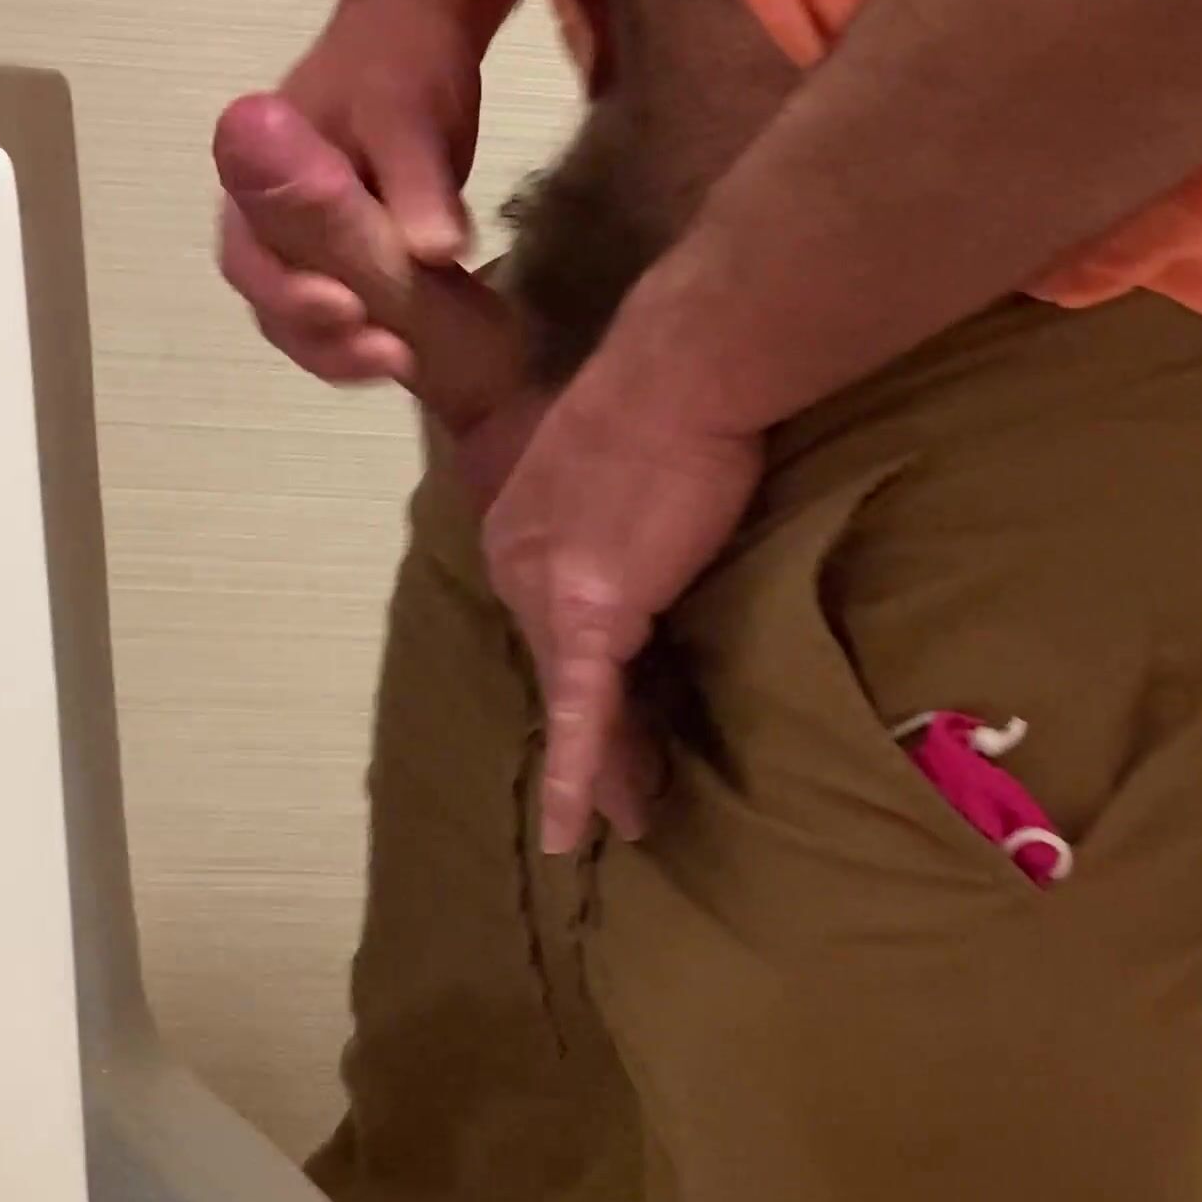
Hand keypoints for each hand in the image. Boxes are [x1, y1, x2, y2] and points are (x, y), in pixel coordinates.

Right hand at [216, 0, 482, 385]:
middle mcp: (266, 225)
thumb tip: (436, 252)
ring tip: (407, 362)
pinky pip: (353, 313)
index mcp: (253, 183)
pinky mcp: (351, 260)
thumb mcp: (407, 115)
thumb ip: (414, 182)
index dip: (288, 295)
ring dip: (349, 353)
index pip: (251, 259)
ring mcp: (306, 246)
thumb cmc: (398, 67)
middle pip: (274, 305)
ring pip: (309, 321)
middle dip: (323, 342)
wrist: (417, 37)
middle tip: (390, 355)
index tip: (346, 307)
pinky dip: (376, 337)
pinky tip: (421, 351)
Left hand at [481, 334, 761, 852]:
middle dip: (595, 735)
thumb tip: (655, 527)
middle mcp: (519, 562)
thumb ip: (619, 506)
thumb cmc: (672, 393)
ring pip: (577, 700)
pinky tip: (573, 830)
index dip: (589, 674)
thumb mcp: (624, 458)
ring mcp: (548, 591)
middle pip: (561, 669)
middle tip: (623, 791)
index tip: (622, 708)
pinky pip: (585, 714)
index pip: (555, 622)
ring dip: (604, 766)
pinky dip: (579, 775)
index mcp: (524, 526)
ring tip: (624, 819)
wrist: (682, 371)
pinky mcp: (590, 615)